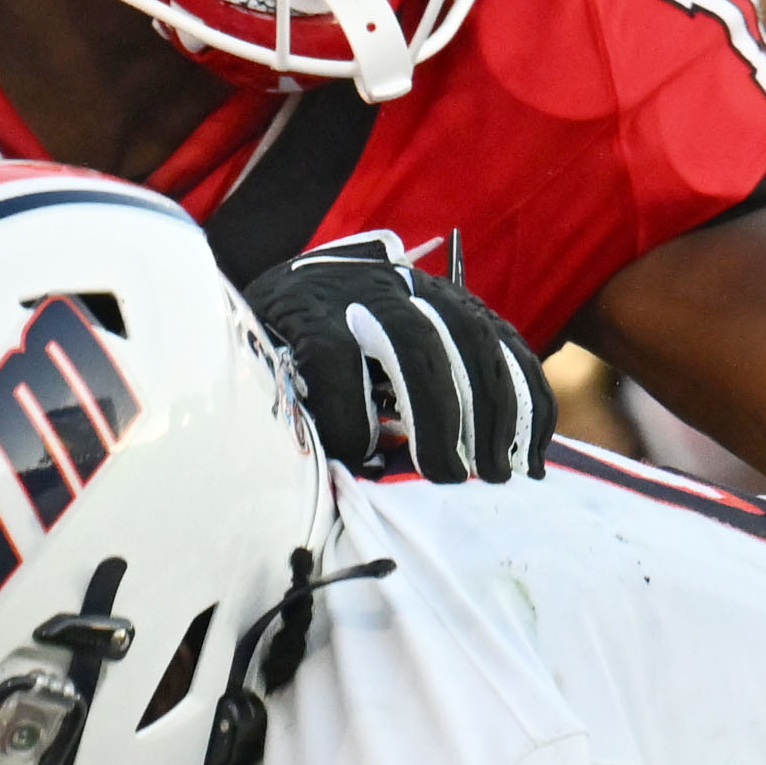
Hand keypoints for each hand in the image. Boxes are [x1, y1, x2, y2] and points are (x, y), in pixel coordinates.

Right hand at [242, 245, 552, 483]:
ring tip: (439, 474)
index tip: (530, 462)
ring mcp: (352, 294)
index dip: (525, 403)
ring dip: (436, 417)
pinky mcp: (303, 313)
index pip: (501, 343)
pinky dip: (355, 417)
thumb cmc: (324, 360)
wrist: (235, 314)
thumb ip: (432, 394)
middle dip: (489, 414)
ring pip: (415, 344)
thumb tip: (483, 461)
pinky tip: (357, 451)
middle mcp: (403, 287)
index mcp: (435, 300)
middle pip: (469, 342)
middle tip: (488, 478)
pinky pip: (339, 365)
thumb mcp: (388, 368)